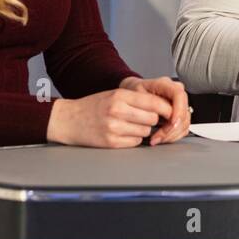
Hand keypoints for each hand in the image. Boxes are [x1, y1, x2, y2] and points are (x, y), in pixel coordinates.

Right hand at [45, 79, 180, 147]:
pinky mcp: (111, 143)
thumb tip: (162, 106)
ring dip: (143, 130)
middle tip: (145, 118)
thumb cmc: (92, 106)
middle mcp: (117, 111)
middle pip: (153, 118)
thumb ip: (136, 99)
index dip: (166, 108)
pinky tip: (123, 134)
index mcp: (120, 96)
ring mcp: (114, 128)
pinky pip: (135, 142)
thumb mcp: (114, 95)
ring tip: (130, 125)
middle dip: (153, 120)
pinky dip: (133, 139)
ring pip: (145, 132)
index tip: (170, 111)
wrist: (68, 120)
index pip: (154, 103)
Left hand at [119, 75, 189, 144]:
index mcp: (165, 84)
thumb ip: (149, 103)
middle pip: (184, 111)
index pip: (179, 94)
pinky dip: (173, 136)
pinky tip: (162, 138)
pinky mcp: (179, 114)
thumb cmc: (134, 93)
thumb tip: (160, 115)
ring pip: (185, 122)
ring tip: (157, 139)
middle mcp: (175, 93)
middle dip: (172, 128)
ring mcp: (179, 104)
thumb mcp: (136, 95)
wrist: (134, 93)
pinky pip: (183, 128)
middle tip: (158, 136)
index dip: (178, 110)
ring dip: (172, 134)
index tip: (172, 123)